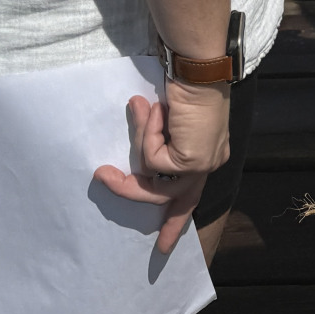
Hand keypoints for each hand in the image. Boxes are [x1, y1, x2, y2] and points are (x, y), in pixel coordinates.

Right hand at [93, 80, 230, 254]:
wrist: (200, 67)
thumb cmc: (188, 81)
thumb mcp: (172, 114)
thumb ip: (162, 135)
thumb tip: (140, 136)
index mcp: (210, 152)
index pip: (192, 192)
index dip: (176, 220)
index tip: (163, 246)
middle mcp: (210, 162)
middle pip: (171, 198)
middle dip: (133, 194)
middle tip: (104, 180)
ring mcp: (202, 166)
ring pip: (154, 183)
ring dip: (129, 169)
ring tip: (115, 150)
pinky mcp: (190, 163)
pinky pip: (152, 160)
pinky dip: (148, 134)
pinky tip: (161, 111)